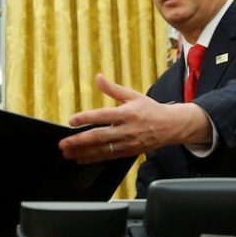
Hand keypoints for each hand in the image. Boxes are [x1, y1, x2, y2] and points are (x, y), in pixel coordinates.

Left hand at [59, 74, 211, 162]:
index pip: (102, 116)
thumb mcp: (132, 95)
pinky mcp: (129, 152)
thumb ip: (112, 89)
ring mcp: (128, 143)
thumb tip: (98, 77)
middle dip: (79, 141)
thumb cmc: (150, 109)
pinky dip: (94, 159)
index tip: (71, 121)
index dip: (86, 118)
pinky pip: (109, 157)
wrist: (172, 126)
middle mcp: (127, 129)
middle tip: (63, 143)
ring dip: (83, 153)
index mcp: (127, 113)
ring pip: (102, 150)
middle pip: (99, 137)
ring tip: (68, 153)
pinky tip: (81, 159)